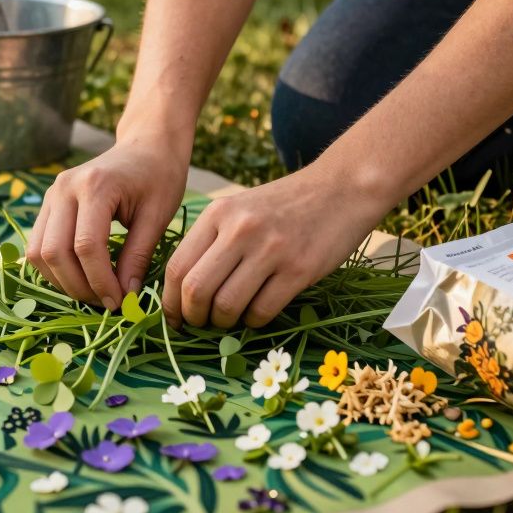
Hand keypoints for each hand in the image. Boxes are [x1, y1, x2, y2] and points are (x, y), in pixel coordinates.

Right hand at [26, 142, 189, 310]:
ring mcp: (51, 194)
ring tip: (93, 292)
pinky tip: (81, 277)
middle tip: (107, 302)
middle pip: (54, 252)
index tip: (120, 301)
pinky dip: (54, 268)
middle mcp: (64, 188)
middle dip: (78, 286)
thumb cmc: (159, 177)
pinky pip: (37, 244)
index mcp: (95, 186)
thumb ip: (138, 256)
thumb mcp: (158, 216)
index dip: (100, 281)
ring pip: (38, 252)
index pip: (86, 246)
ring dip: (62, 281)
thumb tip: (125, 296)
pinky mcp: (48, 203)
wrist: (145, 146)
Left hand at [161, 164, 389, 329]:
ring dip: (224, 323)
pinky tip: (257, 312)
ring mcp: (270, 249)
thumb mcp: (239, 209)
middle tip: (201, 324)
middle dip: (192, 317)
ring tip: (230, 319)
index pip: (177, 268)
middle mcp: (239, 230)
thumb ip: (211, 241)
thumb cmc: (284, 205)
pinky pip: (262, 311)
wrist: (342, 188)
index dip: (170, 301)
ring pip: (227, 306)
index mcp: (217, 214)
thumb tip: (181, 291)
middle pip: (196, 290)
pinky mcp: (299, 269)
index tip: (175, 317)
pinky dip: (254, 321)